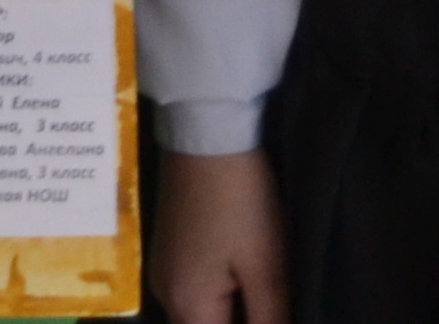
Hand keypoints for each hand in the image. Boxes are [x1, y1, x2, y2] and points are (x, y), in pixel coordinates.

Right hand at [152, 145, 285, 323]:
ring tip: (265, 297)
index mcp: (187, 304)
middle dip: (242, 321)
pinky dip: (221, 297)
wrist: (207, 134)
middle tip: (273, 303)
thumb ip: (270, 318)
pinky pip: (195, 292)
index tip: (273, 310)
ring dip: (232, 313)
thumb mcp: (266, 267)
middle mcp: (166, 294)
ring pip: (200, 314)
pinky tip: (246, 281)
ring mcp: (164, 270)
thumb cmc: (241, 202)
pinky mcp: (170, 248)